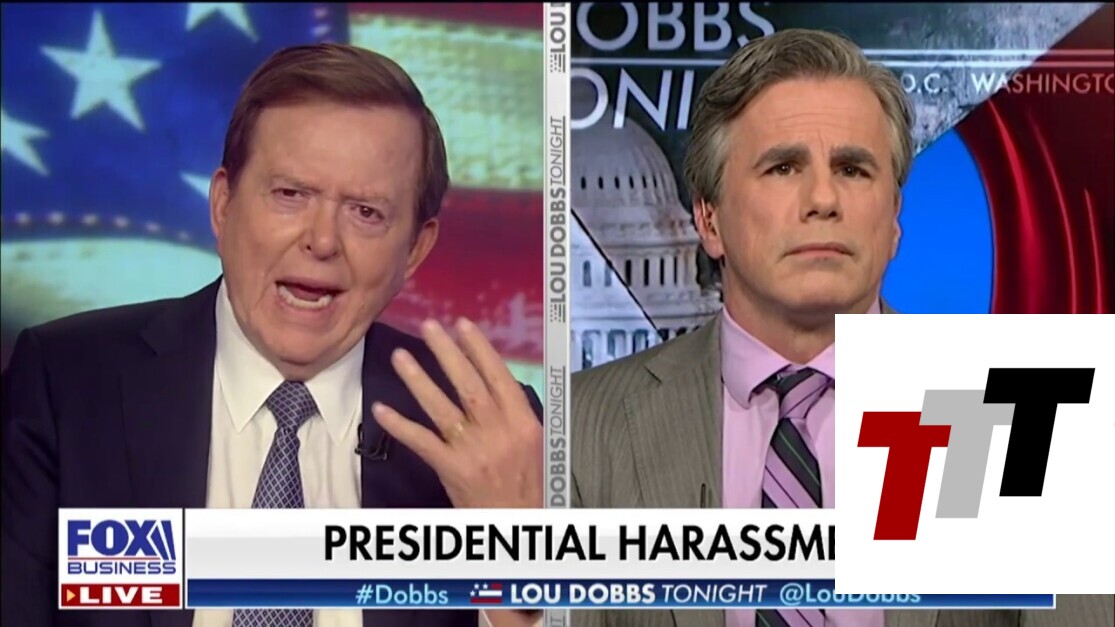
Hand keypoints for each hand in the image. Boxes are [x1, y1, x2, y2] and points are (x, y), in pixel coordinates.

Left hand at [372, 318, 542, 508]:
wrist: (518, 522)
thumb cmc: (527, 484)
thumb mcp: (533, 444)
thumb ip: (514, 413)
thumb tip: (492, 378)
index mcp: (523, 423)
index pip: (499, 377)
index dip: (479, 349)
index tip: (462, 326)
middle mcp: (499, 433)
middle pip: (469, 386)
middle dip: (447, 353)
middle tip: (429, 327)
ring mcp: (473, 451)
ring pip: (442, 408)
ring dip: (419, 380)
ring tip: (401, 356)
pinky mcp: (452, 470)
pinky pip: (422, 443)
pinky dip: (400, 425)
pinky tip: (381, 409)